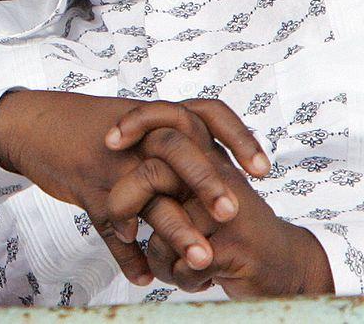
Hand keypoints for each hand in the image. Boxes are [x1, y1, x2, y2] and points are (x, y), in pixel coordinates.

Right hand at [0, 92, 269, 284]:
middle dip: (208, 183)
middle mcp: (136, 139)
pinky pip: (112, 227)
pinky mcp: (89, 190)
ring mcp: (113, 165)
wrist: (31, 125)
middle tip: (231, 214)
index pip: (206, 114)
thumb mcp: (126, 121)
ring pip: (149, 196)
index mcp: (153, 118)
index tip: (263, 172)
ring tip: (200, 260)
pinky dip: (127, 256)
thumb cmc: (81, 125)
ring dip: (176, 231)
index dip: (239, 139)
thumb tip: (205, 154)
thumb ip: (163, 138)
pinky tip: (141, 275)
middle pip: (179, 150)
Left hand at [107, 129, 332, 297]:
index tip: (108, 143)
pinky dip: (181, 278)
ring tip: (169, 266)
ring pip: (164, 228)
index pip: (173, 116)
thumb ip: (164, 177)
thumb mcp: (199, 194)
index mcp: (209, 157)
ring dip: (159, 258)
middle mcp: (220, 175)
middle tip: (123, 230)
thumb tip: (113, 162)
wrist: (287, 268)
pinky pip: (184, 264)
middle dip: (123, 203)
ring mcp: (230, 211)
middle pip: (154, 173)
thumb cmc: (232, 230)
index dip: (138, 120)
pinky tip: (196, 280)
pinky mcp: (236, 248)